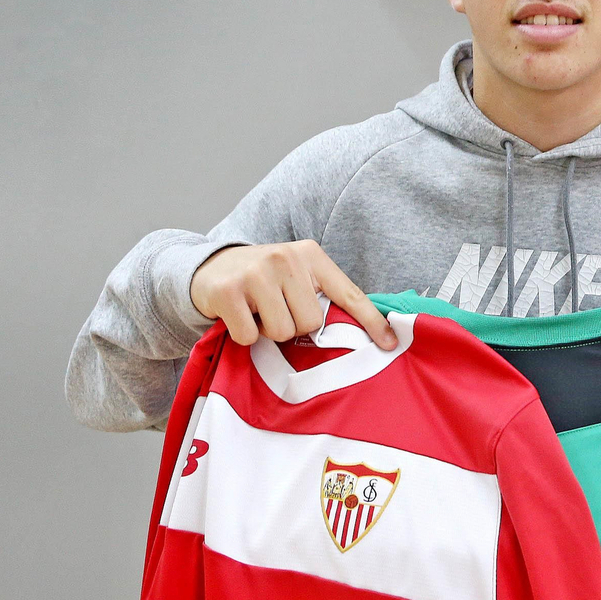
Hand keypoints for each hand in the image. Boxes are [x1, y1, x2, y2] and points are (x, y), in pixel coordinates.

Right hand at [190, 241, 399, 350]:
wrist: (210, 267)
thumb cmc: (263, 279)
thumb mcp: (296, 276)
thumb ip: (321, 295)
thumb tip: (361, 329)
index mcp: (310, 255)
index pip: (349, 293)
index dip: (371, 321)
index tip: (390, 344)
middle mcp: (286, 258)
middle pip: (310, 323)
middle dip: (293, 327)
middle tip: (276, 310)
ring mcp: (256, 273)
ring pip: (282, 332)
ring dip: (268, 332)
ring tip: (258, 312)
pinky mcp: (229, 291)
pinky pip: (250, 336)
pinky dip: (244, 336)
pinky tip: (238, 315)